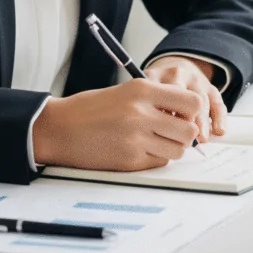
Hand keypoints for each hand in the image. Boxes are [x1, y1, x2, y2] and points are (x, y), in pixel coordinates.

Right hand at [32, 78, 204, 171]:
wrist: (60, 128)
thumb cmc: (92, 108)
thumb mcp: (127, 91)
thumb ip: (157, 100)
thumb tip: (188, 116)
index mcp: (143, 89)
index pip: (192, 102)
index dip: (192, 111)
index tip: (183, 115)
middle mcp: (142, 113)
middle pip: (189, 131)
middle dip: (185, 134)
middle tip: (172, 132)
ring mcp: (136, 138)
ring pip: (178, 150)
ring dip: (171, 148)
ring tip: (155, 141)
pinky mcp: (129, 160)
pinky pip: (159, 163)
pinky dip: (155, 158)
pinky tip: (139, 150)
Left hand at [143, 55, 227, 143]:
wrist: (171, 69)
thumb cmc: (152, 90)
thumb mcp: (141, 93)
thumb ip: (144, 107)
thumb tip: (151, 134)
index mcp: (158, 76)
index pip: (163, 94)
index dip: (165, 115)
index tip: (164, 131)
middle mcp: (179, 75)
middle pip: (185, 96)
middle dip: (187, 118)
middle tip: (186, 138)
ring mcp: (196, 80)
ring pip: (203, 100)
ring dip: (203, 122)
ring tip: (201, 139)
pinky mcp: (211, 88)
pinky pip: (218, 103)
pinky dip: (220, 118)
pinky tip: (219, 131)